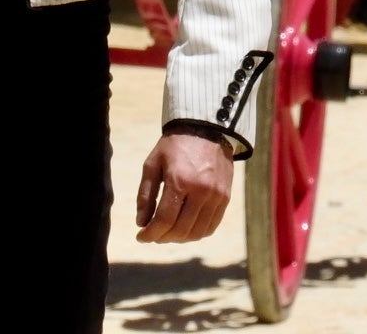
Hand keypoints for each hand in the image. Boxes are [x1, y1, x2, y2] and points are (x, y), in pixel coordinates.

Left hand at [136, 128, 232, 242]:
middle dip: (162, 237)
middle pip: (180, 229)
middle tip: (153, 234)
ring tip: (168, 232)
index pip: (164, 220)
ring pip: (196, 232)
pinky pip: (211, 226)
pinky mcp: (225, 197)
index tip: (141, 237)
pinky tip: (186, 228)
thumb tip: (141, 223)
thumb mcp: (153, 164)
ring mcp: (216, 195)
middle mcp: (201, 190)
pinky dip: (196, 233)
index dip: (150, 234)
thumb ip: (145, 195)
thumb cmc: (175, 146)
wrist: (208, 129)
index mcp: (180, 180)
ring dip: (179, 238)